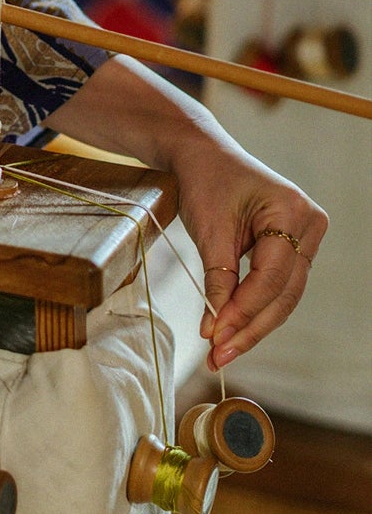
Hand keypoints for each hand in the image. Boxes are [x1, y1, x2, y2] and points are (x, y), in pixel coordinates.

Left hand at [47, 58, 325, 366]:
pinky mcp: (292, 248)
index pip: (271, 276)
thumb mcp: (208, 228)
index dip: (244, 311)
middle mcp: (309, 225)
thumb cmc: (206, 182)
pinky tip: (231, 333)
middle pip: (283, 293)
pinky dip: (253, 310)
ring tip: (220, 353)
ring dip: (252, 327)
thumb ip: (217, 277)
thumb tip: (216, 327)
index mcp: (292, 211)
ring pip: (283, 297)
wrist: (205, 156)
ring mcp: (305, 237)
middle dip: (249, 328)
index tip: (214, 338)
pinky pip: (276, 287)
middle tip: (217, 358)